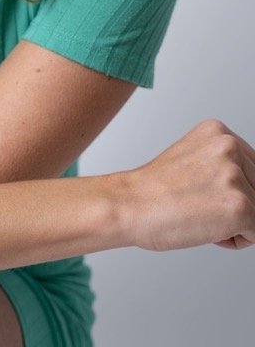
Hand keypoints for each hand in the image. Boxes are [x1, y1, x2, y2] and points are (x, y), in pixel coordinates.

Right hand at [125, 119, 254, 252]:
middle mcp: (229, 146)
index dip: (235, 188)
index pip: (254, 168)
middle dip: (237, 205)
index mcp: (218, 131)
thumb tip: (252, 192)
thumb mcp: (194, 160)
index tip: (209, 193)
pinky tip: (205, 228)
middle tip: (199, 204)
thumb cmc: (154, 191)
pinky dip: (235, 240)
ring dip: (236, 223)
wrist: (129, 205)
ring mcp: (234, 175)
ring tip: (200, 214)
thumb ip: (224, 164)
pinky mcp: (239, 206)